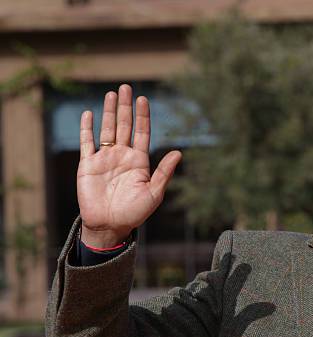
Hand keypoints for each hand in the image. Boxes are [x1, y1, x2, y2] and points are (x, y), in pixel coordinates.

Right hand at [77, 84, 181, 247]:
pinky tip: (88, 114)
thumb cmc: (134, 212)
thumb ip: (164, 172)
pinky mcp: (88, 165)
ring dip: (109, 112)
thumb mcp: (154, 192)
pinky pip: (87, 142)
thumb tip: (178, 152)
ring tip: (111, 94)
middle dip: (126, 107)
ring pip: (107, 129)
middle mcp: (122, 156)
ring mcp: (105, 158)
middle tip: (126, 87)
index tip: (144, 99)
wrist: (110, 226)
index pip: (141, 133)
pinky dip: (87, 128)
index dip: (143, 116)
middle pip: (125, 125)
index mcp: (139, 161)